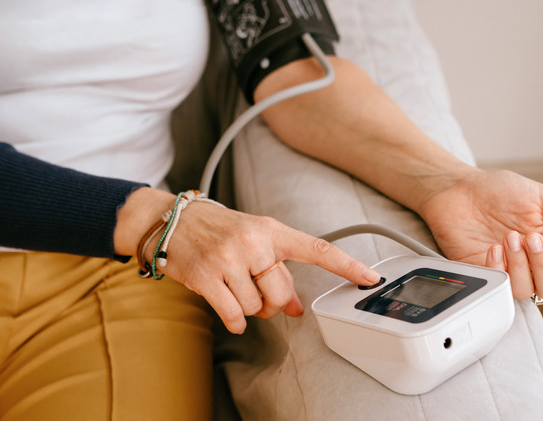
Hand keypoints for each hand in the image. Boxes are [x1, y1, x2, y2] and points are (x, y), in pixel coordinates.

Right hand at [118, 188, 379, 333]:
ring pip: (255, 307)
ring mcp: (228, 259)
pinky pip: (233, 315)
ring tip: (233, 288)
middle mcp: (252, 242)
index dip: (346, 265)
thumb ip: (277, 269)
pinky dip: (235, 321)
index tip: (370, 277)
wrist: (171, 220)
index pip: (316, 248)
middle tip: (257, 292)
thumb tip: (296, 307)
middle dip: (271, 301)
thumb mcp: (252, 240)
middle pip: (280, 294)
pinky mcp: (206, 277)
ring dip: (247, 308)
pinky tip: (230, 312)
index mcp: (270, 229)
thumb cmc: (217, 229)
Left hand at [420, 170, 542, 299]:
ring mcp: (505, 270)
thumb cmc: (498, 191)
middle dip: (542, 264)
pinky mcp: (481, 273)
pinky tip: (492, 248)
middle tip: (528, 236)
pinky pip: (496, 286)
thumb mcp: (540, 199)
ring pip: (525, 291)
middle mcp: (529, 263)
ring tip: (507, 238)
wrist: (458, 188)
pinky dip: (498, 268)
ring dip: (519, 266)